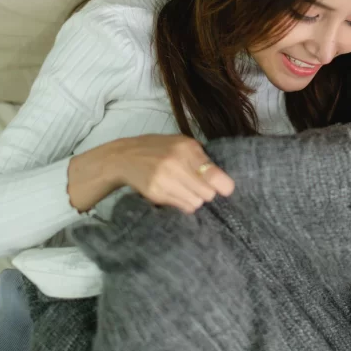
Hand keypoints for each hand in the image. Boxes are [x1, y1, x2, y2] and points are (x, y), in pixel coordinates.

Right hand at [68, 134, 234, 213]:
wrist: (124, 157)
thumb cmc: (158, 148)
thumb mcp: (181, 143)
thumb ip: (201, 158)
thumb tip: (222, 180)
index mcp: (187, 148)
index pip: (214, 175)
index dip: (224, 185)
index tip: (225, 189)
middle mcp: (176, 164)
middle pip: (208, 194)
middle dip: (207, 192)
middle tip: (199, 186)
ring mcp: (164, 180)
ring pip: (196, 203)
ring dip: (195, 199)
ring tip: (186, 189)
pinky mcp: (156, 194)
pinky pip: (183, 207)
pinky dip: (184, 203)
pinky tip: (176, 193)